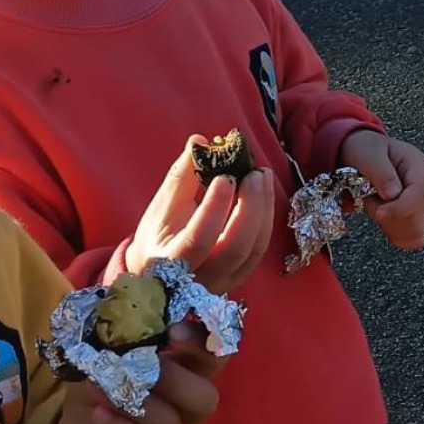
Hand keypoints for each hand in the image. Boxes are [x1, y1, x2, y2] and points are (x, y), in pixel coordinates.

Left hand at [50, 323, 222, 423]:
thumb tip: (119, 291)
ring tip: (107, 387)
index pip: (216, 354)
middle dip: (175, 379)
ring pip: (170, 423)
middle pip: (206, 397)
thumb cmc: (106, 378)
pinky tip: (98, 413)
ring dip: (138, 402)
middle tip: (144, 365)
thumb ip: (122, 323)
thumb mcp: (110, 346)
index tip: (175, 330)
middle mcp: (188, 404)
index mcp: (189, 368)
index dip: (205, 342)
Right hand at [125, 136, 275, 293]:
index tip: (225, 176)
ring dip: (264, 210)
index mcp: (172, 262)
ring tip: (262, 175)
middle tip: (254, 174)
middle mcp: (201, 278)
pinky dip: (266, 217)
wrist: (160, 275)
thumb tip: (199, 141)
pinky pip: (261, 247)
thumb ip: (180, 177)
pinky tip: (264, 191)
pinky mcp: (242, 276)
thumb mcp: (160, 208)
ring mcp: (225, 281)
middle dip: (250, 208)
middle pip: (236, 248)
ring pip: (254, 249)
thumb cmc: (158, 236)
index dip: (215, 207)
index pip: (200, 239)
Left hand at [338, 130, 423, 249]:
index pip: (420, 194)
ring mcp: (419, 205)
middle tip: (368, 199)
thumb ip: (381, 172)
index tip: (379, 212)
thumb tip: (393, 195)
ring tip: (373, 204)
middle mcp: (423, 187)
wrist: (360, 152)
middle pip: (419, 218)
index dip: (401, 208)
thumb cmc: (364, 148)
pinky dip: (392, 233)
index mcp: (417, 165)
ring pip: (414, 232)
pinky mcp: (411, 218)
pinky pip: (409, 239)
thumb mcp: (368, 153)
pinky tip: (381, 217)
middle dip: (390, 217)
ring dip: (389, 225)